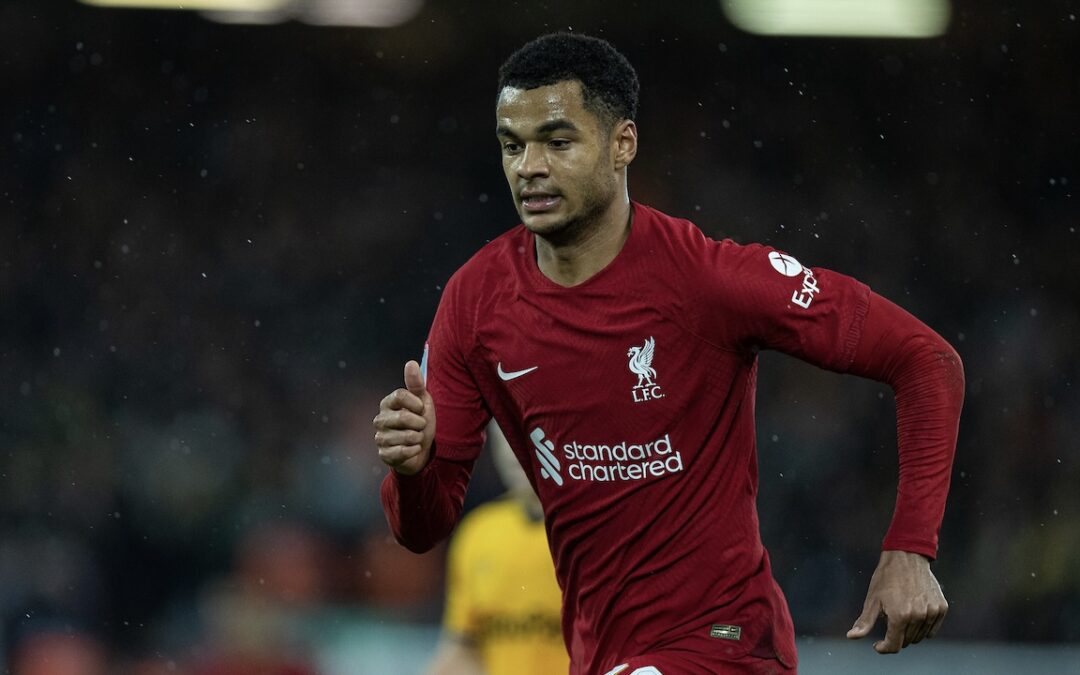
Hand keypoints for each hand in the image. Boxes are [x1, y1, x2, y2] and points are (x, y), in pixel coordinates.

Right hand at [373, 360, 435, 474]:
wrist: (421, 450)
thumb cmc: (420, 423)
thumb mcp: (422, 401)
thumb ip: (416, 383)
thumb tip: (411, 363)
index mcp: (387, 403)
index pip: (400, 396)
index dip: (416, 403)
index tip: (421, 409)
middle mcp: (380, 419)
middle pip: (403, 417)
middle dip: (419, 423)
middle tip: (420, 426)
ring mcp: (380, 438)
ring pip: (405, 436)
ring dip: (418, 438)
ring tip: (416, 437)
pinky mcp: (384, 454)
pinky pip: (403, 452)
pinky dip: (414, 450)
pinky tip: (413, 448)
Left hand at [846, 550, 947, 652]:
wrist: (907, 557)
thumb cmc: (886, 578)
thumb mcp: (872, 599)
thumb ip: (864, 622)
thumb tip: (851, 637)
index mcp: (899, 616)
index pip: (894, 646)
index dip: (883, 648)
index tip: (877, 644)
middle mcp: (918, 616)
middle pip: (906, 641)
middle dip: (895, 636)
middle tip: (889, 619)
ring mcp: (932, 612)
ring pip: (919, 636)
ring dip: (909, 632)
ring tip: (901, 612)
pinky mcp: (941, 608)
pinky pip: (932, 629)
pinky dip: (923, 627)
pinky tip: (914, 613)